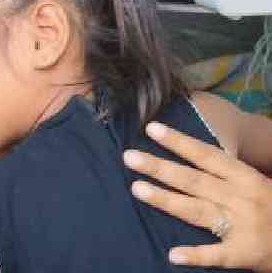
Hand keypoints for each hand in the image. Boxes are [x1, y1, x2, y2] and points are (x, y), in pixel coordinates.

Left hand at [124, 121, 271, 271]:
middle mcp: (241, 198)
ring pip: (197, 210)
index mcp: (246, 178)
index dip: (179, 141)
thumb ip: (226, 173)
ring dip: (166, 200)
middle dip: (160, 167)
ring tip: (137, 188)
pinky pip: (217, 255)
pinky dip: (196, 255)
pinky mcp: (245, 253)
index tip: (151, 128)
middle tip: (128, 157)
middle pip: (193, 180)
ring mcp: (242, 226)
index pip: (206, 155)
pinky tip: (173, 255)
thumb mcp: (256, 183)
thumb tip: (189, 153)